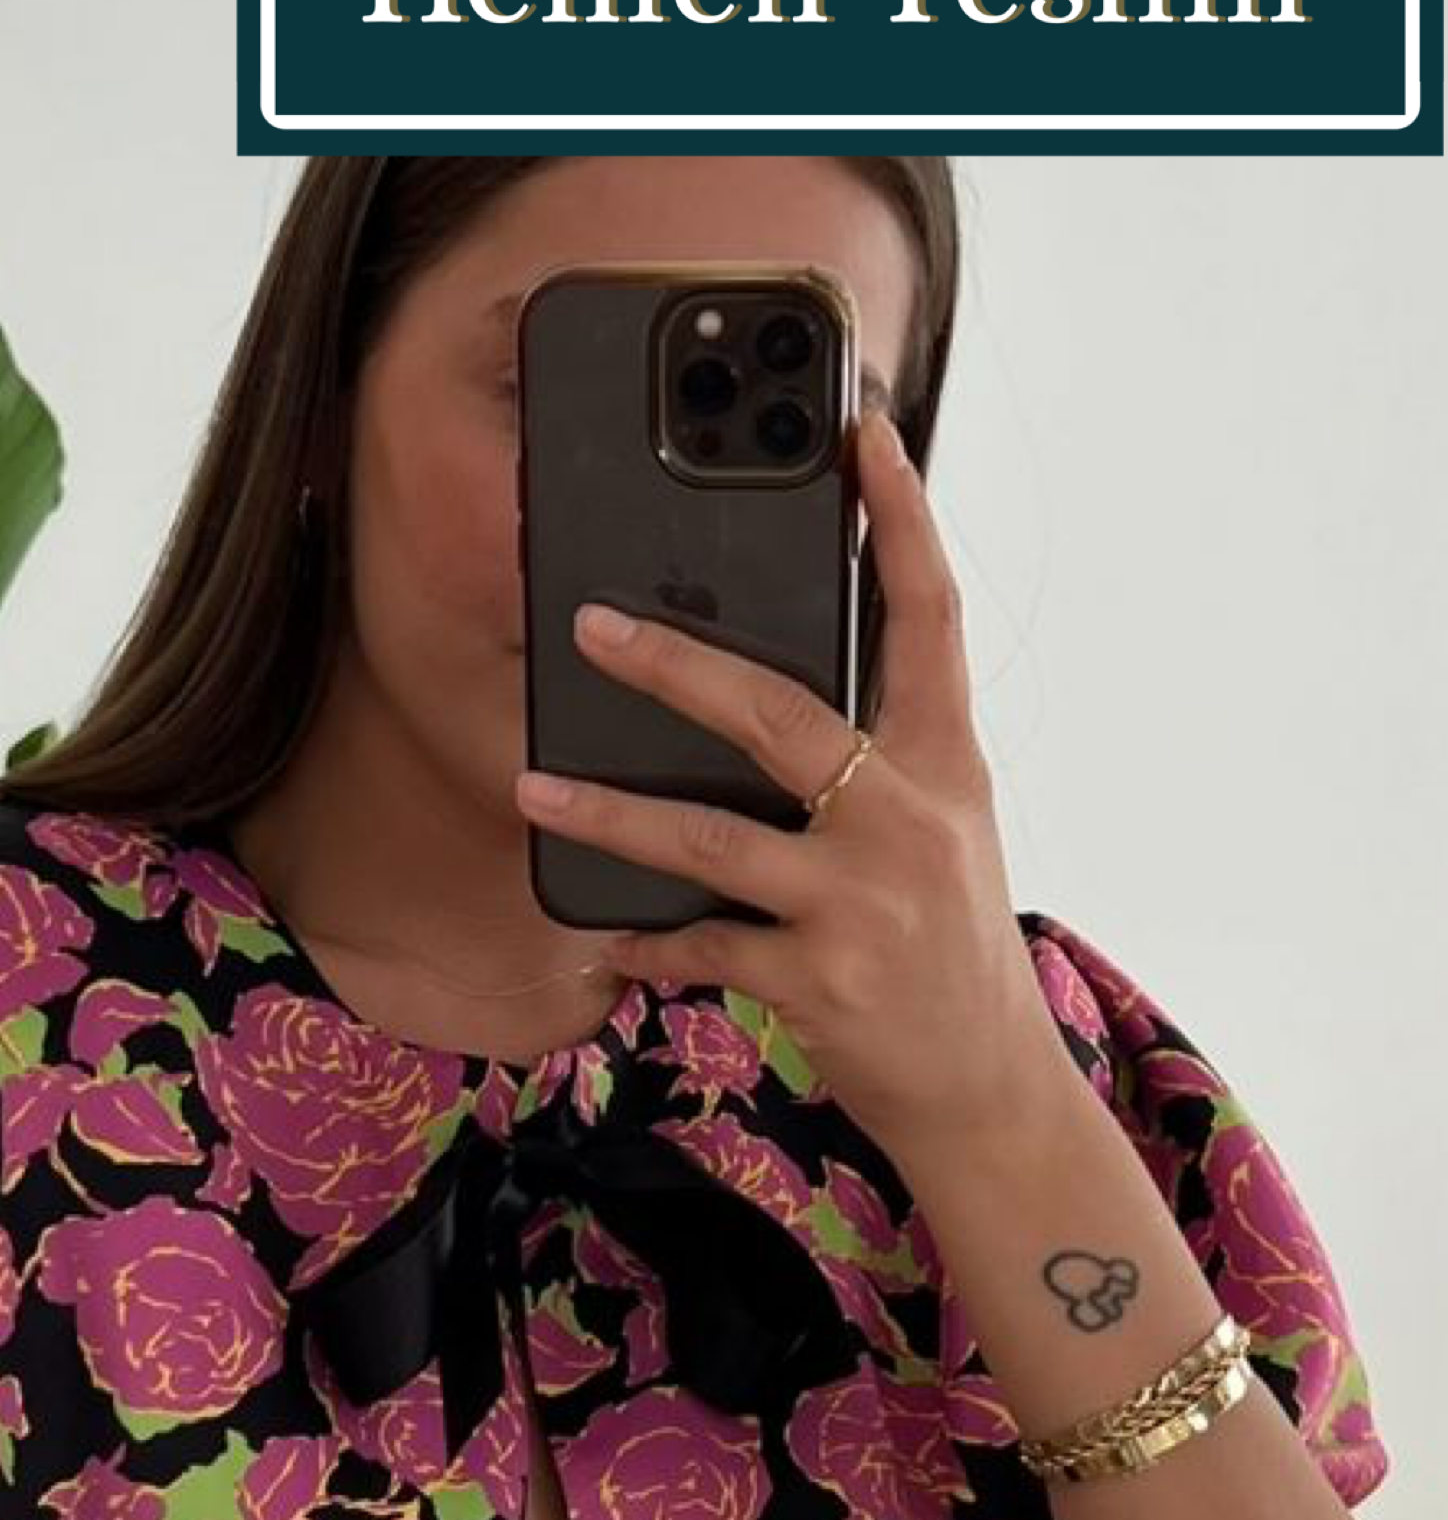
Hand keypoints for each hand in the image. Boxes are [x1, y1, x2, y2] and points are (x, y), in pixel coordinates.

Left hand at [513, 407, 1068, 1161]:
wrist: (987, 1087)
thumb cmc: (944, 948)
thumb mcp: (941, 833)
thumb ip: (879, 758)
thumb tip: (760, 691)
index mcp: (944, 765)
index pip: (930, 616)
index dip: (902, 519)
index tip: (864, 432)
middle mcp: (907, 819)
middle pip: (781, 713)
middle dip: (676, 664)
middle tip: (589, 625)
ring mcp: (861, 902)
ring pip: (712, 837)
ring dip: (610, 812)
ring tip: (532, 786)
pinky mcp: (819, 981)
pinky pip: (702, 946)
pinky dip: (645, 941)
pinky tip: (601, 934)